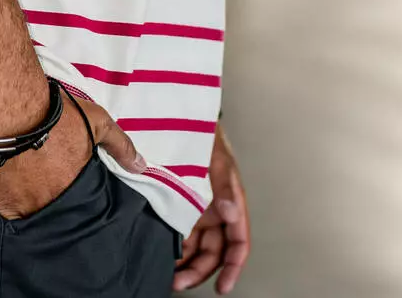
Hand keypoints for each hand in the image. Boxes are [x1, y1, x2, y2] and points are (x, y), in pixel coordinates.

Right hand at [0, 90, 146, 219]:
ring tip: (25, 185)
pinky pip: (5, 213)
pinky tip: (7, 189)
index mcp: (75, 187)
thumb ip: (120, 145)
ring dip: (30, 205)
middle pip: (54, 209)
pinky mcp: (0, 204)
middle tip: (44, 182)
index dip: (72, 192)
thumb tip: (141, 166)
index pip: (79, 203)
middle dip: (52, 199)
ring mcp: (24, 207)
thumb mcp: (96, 122)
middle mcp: (52, 203)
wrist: (14, 107)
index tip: (65, 182)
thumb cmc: (55, 113)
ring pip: (30, 215)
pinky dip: (6, 206)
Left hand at [173, 122, 249, 292]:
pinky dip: (176, 248)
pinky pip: (182, 234)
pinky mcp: (181, 205)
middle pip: (214, 253)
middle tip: (180, 283)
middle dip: (200, 271)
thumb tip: (231, 213)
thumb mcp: (218, 160)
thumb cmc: (206, 137)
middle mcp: (216, 211)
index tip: (223, 287)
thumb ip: (225, 188)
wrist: (181, 119)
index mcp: (231, 203)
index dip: (233, 267)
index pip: (238, 243)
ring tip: (169, 275)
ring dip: (187, 264)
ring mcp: (199, 210)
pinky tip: (163, 255)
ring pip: (197, 248)